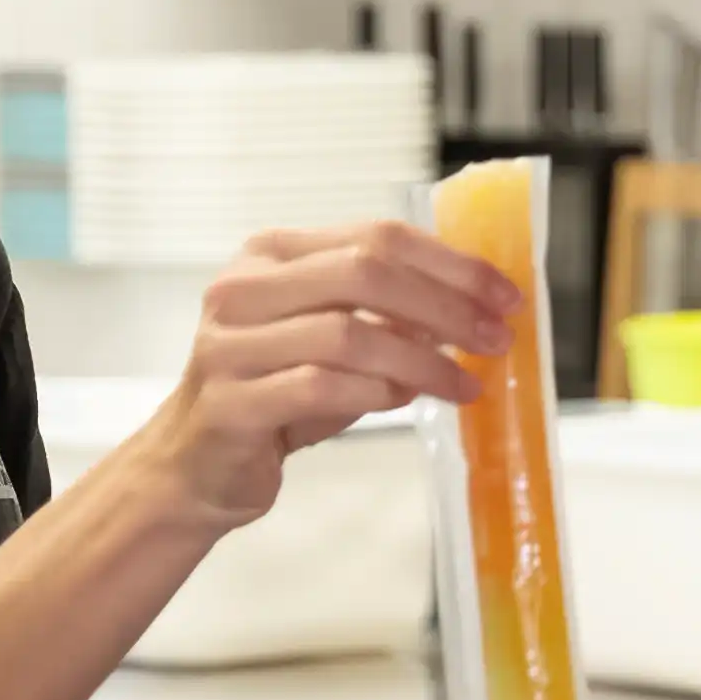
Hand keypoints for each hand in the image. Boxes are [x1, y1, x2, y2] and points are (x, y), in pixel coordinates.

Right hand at [141, 221, 520, 529]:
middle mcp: (243, 287)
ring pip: (347, 333)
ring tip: (464, 384)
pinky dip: (376, 393)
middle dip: (445, 304)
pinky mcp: (229, 402)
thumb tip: (474, 306)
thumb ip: (386, 315)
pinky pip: (319, 387)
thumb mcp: (331, 340)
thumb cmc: (274, 395)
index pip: (375, 235)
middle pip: (364, 271)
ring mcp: (229, 344)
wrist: (196, 464)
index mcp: (270, 254)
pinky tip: (407, 401)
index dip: (450, 262)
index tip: (504, 295)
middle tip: (495, 338)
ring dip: (422, 359)